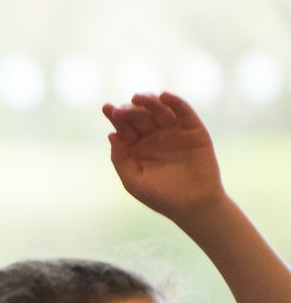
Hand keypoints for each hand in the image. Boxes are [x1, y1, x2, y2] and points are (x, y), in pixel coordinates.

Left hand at [104, 92, 225, 223]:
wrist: (194, 205)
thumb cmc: (160, 196)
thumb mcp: (133, 181)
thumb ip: (120, 159)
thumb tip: (111, 135)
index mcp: (136, 146)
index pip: (123, 127)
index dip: (115, 116)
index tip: (107, 108)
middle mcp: (154, 136)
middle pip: (140, 116)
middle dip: (130, 111)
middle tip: (122, 110)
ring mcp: (174, 132)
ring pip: (160, 111)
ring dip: (149, 102)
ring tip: (139, 98)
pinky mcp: (194, 131)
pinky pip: (184, 113)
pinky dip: (176, 103)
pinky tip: (165, 96)